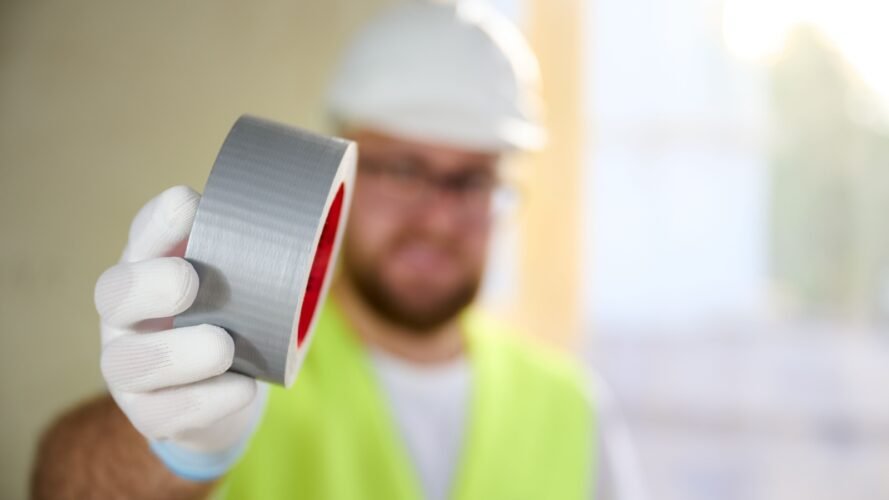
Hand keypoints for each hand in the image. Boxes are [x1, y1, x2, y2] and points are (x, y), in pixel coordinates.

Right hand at [94, 186, 266, 479]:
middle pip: (114, 294)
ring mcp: (129, 368)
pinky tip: (242, 388)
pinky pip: (164, 413)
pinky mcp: (148, 414)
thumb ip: (256, 258)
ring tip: (223, 347)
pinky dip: (206, 400)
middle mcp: (126, 316)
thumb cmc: (233, 319)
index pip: (143, 237)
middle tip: (189, 280)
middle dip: (149, 284)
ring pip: (129, 361)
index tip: (187, 203)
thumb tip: (301, 227)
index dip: (158, 222)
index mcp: (149, 270)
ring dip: (177, 352)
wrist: (222, 393)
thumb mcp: (240, 284)